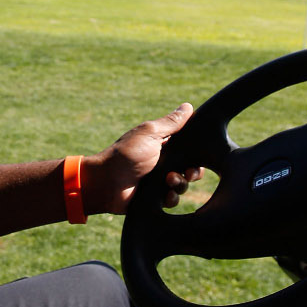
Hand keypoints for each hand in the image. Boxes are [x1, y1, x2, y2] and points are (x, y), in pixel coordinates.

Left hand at [85, 103, 203, 213]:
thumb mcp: (150, 133)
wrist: (107, 183)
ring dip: (180, 184)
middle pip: (190, 167)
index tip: (199, 155)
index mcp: (163, 145)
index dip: (197, 152)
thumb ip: (170, 122)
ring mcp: (159, 181)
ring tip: (168, 180)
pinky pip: (173, 200)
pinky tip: (165, 194)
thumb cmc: (126, 154)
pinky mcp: (155, 198)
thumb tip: (188, 106)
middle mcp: (163, 162)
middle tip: (187, 172)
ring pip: (183, 184)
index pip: (189, 147)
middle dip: (193, 171)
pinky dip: (171, 197)